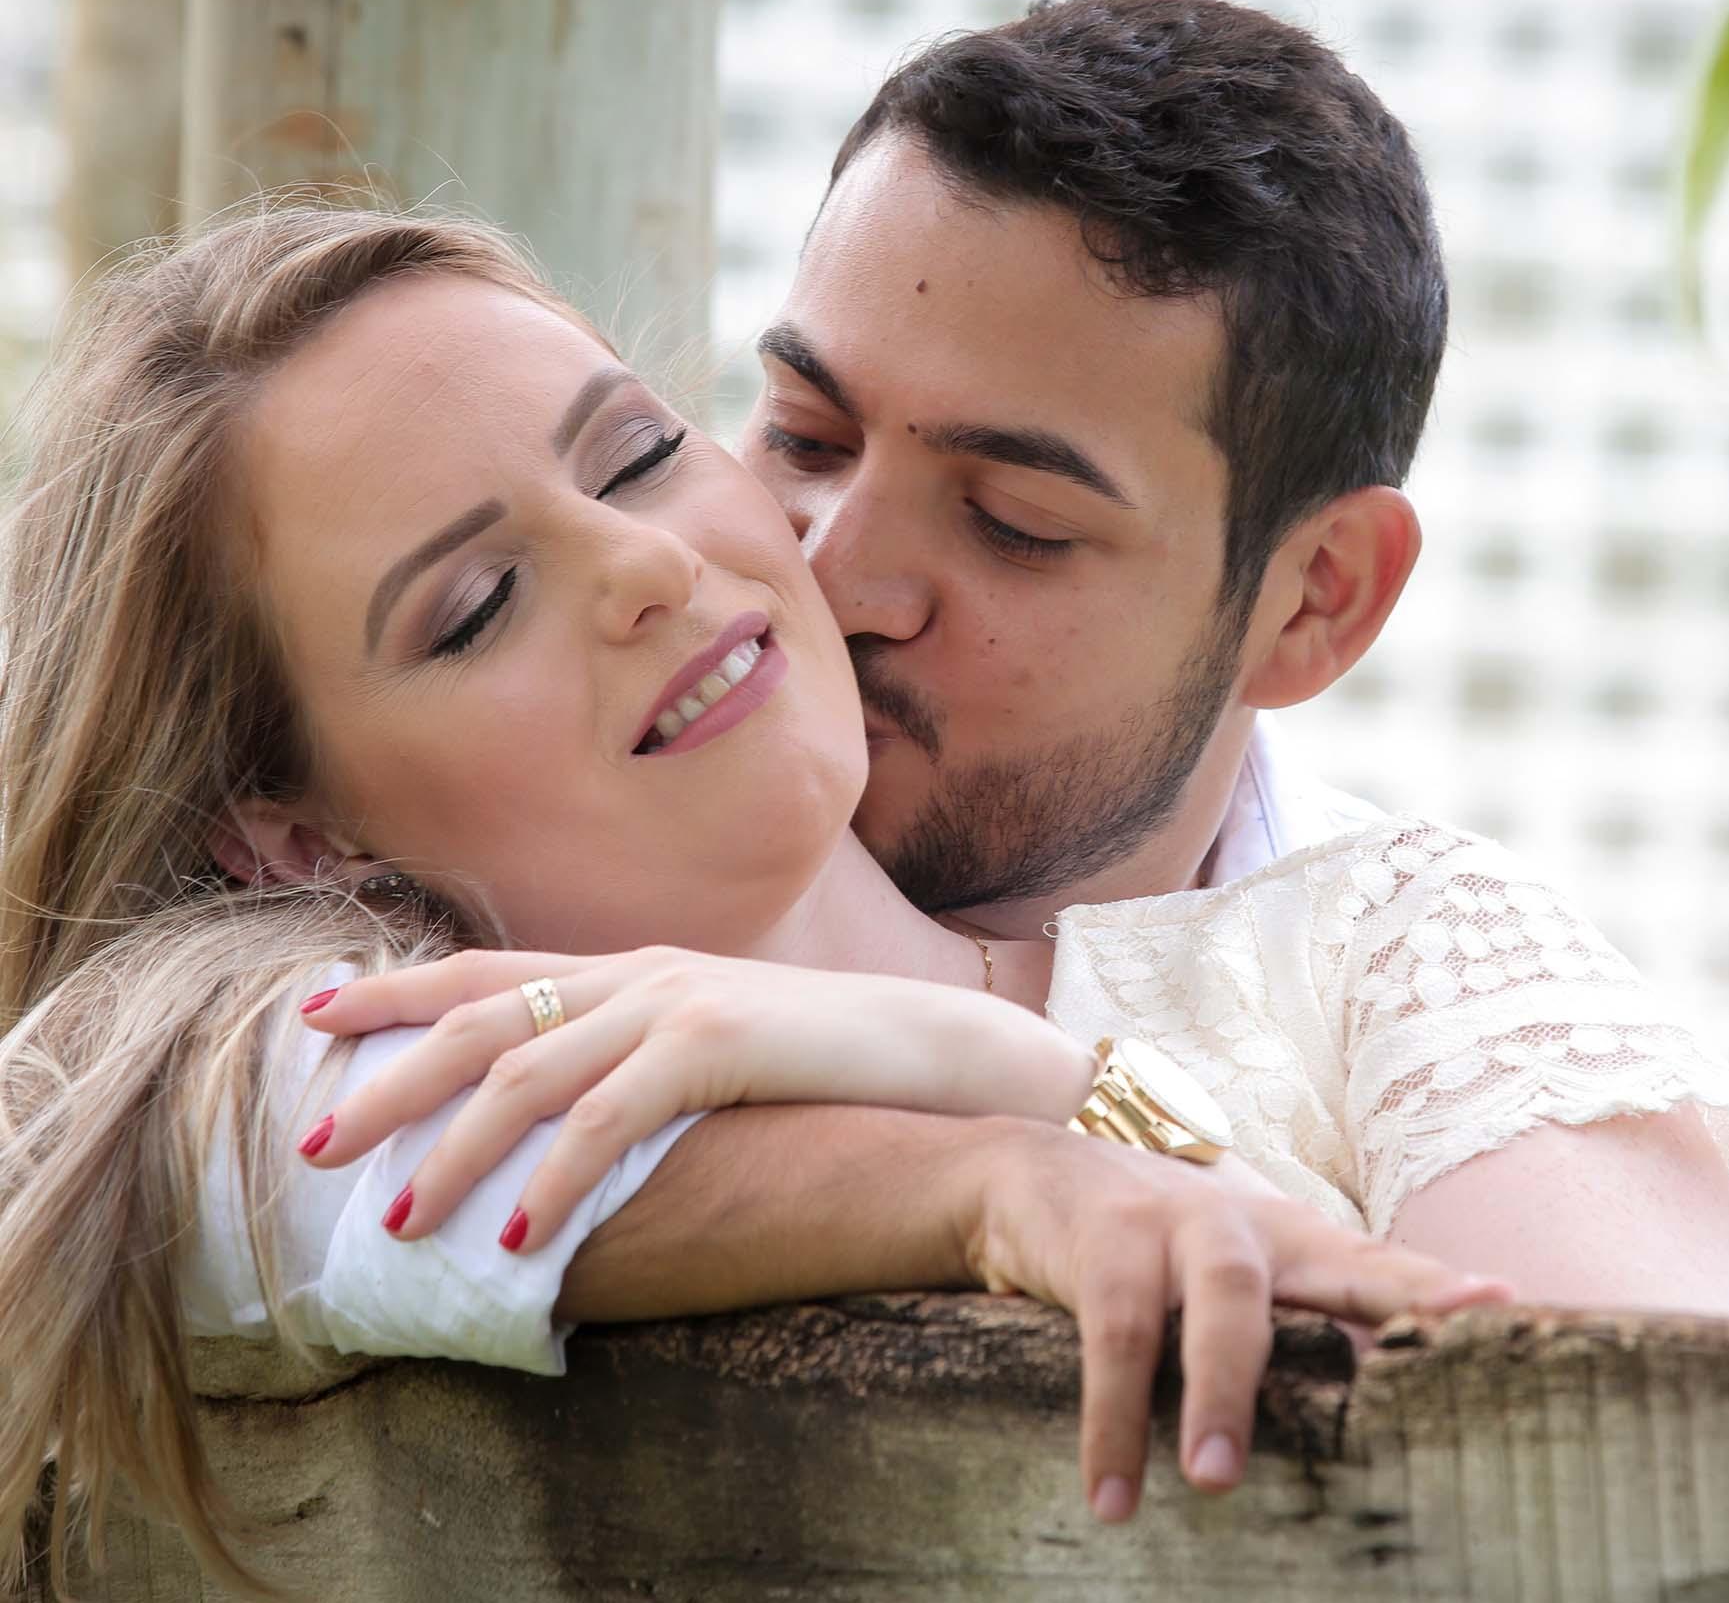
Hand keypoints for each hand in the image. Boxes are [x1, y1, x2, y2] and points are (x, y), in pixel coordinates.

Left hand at [297, 947, 1095, 1249]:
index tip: (313, 1015)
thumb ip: (645, 1055)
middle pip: (481, 1017)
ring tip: (400, 1215)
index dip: (397, 991)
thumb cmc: (834, 1060)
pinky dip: (553, 1178)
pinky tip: (521, 1234)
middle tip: (312, 1141)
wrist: (940, 1047)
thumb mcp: (723, 1042)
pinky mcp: (717, 1044)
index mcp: (637, 969)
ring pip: (527, 1070)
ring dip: (453, 1149)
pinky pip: (607, 1116)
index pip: (491, 970)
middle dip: (387, 1078)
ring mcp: (677, 1002)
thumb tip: (570, 1111)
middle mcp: (642, 974)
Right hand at [961, 1120, 1509, 1521]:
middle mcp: (1250, 1224)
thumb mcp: (1231, 1277)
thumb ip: (1290, 1328)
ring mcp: (1177, 1224)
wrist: (1028, 1175)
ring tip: (1214, 1481)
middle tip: (1398, 1410)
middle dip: (1371, 1324)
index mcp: (1293, 1240)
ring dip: (1219, 1392)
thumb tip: (1363, 1437)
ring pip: (1222, 1302)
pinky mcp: (1104, 1239)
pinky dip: (1112, 1419)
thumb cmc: (1154, 1249)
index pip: (1380, 1263)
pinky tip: (1111, 1493)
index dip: (1437, 1284)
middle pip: (1327, 1270)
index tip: (1506, 1304)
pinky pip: (1115, 1334)